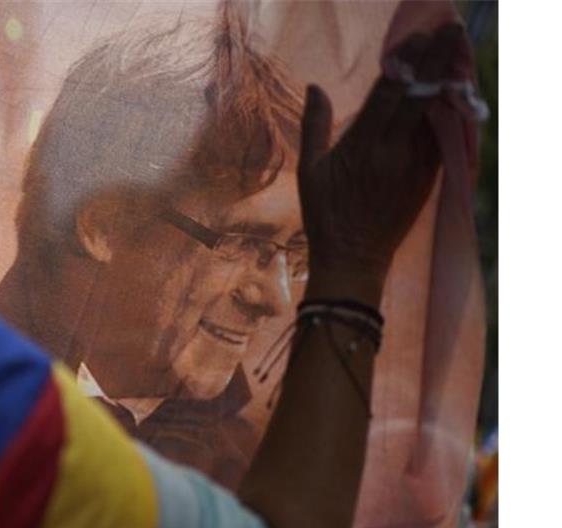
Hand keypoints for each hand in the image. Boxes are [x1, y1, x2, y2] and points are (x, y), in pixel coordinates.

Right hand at [298, 24, 466, 299]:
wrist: (353, 259)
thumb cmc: (324, 215)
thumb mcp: (309, 170)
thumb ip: (314, 126)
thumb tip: (315, 87)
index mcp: (362, 145)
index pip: (389, 92)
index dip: (404, 62)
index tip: (415, 37)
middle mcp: (394, 150)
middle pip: (421, 95)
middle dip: (436, 61)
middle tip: (450, 32)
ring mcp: (416, 164)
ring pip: (437, 114)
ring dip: (446, 83)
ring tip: (454, 56)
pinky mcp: (428, 178)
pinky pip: (443, 138)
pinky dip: (448, 114)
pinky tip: (451, 96)